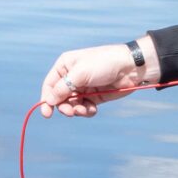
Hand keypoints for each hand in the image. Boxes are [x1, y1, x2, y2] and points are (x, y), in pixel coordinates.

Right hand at [39, 38, 157, 116]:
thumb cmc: (104, 63)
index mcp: (65, 66)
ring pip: (72, 105)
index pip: (50, 85)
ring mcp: (83, 87)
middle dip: (64, 106)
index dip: (46, 99)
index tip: (46, 113)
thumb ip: (63, 88)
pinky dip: (86, 111)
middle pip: (60, 98)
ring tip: (85, 110)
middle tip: (71, 112)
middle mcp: (72, 77)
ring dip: (76, 110)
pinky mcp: (94, 96)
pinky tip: (93, 109)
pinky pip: (84, 108)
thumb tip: (49, 101)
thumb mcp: (80, 73)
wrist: (130, 67)